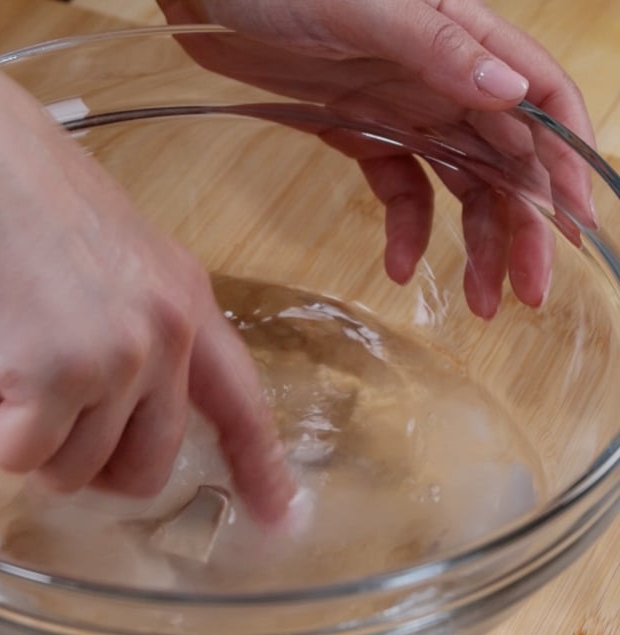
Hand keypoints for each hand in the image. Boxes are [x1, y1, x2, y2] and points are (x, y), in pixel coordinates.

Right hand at [0, 2, 293, 523]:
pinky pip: (21, 453)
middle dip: (87, 464)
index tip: (279, 517)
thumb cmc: (11, 197)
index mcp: (187, 302)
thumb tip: (86, 412)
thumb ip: (122, 335)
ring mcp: (121, 354)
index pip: (241, 400)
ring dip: (23, 432)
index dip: (259, 466)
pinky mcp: (61, 372)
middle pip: (147, 465)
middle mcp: (169, 333)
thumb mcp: (103, 262)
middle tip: (39, 414)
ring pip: (75, 468)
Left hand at [159, 0, 596, 318]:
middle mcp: (446, 79)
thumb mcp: (365, 6)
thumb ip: (439, 48)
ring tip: (480, 302)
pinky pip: (398, 190)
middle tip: (529, 293)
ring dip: (475, 245)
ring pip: (461, 187)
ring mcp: (403, 110)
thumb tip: (512, 93)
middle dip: (526, 228)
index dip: (566, 165)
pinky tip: (400, 267)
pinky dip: (406, 231)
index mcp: (465, 40)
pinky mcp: (360, 133)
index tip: (578, 227)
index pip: (542, 103)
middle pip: (508, 162)